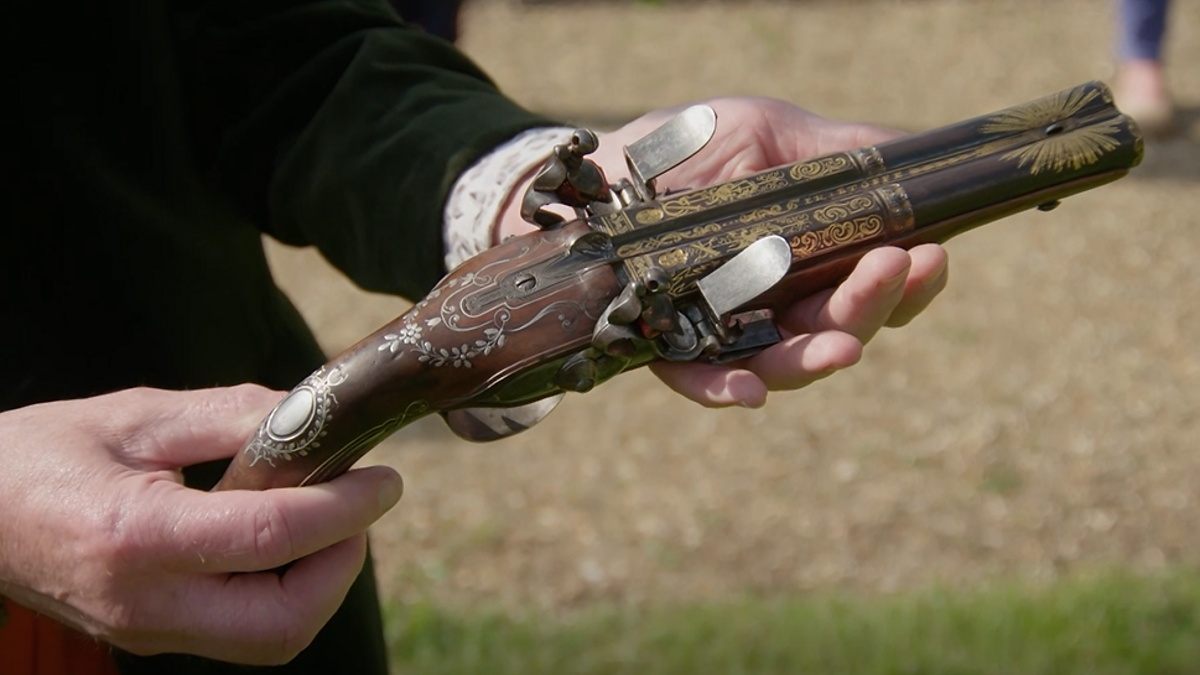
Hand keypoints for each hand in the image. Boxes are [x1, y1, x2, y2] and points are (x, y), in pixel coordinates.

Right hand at [0, 386, 402, 664]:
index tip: (386, 480)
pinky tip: (284, 541)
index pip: (268, 538)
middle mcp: (145, 603)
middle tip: (354, 508)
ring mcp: (148, 632)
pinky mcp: (153, 638)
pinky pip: (245, 633)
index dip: (344, 509)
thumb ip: (232, 416)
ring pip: (271, 639)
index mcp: (135, 535)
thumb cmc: (44, 454)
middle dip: (341, 566)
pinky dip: (285, 591)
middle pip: (282, 624)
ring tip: (323, 519)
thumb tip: (315, 417)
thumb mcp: (138, 415)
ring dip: (319, 584)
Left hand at [498, 97, 947, 407]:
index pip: (876, 287)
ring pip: (782, 362)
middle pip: (839, 328)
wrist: (598, 168)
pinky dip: (724, 387)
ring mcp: (724, 329)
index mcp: (814, 260)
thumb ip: (836, 154)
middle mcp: (777, 304)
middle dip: (872, 306)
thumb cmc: (689, 148)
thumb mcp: (768, 134)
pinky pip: (697, 377)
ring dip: (816, 358)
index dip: (911, 281)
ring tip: (845, 348)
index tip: (929, 253)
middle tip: (892, 270)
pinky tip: (749, 391)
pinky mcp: (666, 346)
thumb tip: (914, 158)